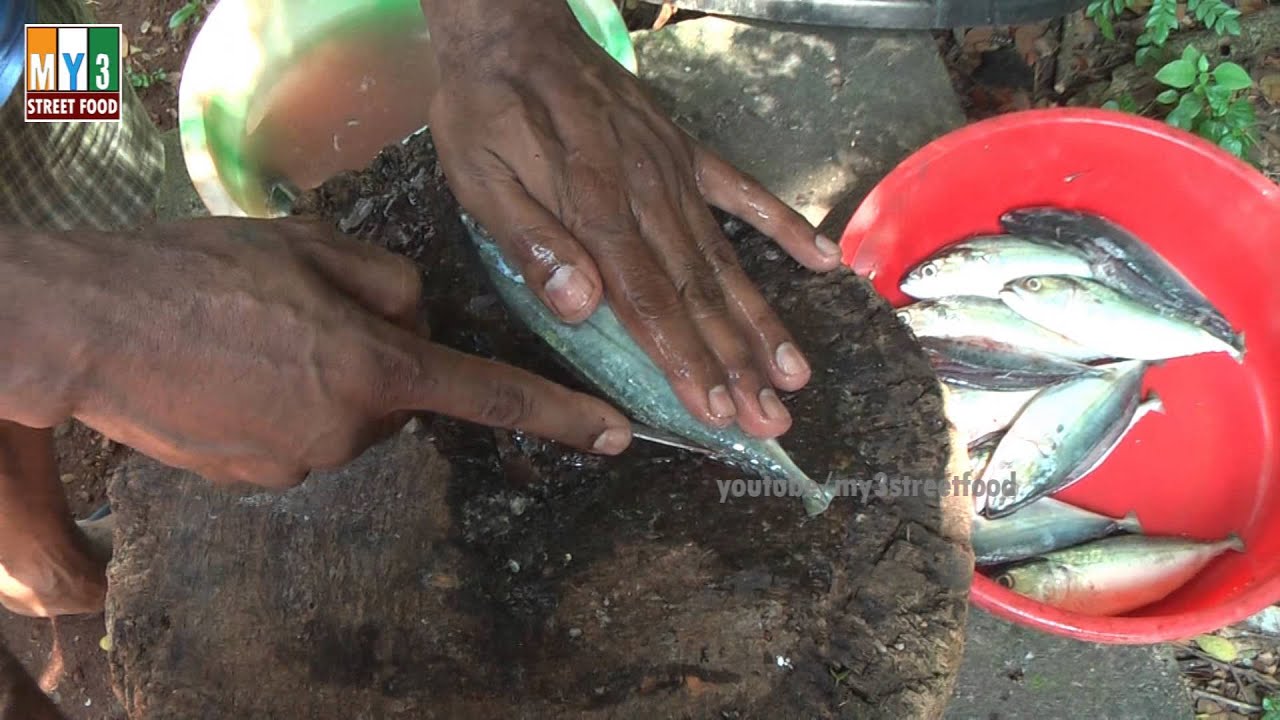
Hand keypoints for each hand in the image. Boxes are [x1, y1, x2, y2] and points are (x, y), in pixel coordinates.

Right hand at [0, 218, 631, 488]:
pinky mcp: (263, 482)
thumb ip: (386, 282)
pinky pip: (301, 438)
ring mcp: (305, 463)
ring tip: (251, 341)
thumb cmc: (201, 275)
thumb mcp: (309, 247)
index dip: (561, 416)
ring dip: (321, 383)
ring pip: (347, 416)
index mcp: (375, 368)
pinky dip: (282, 409)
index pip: (491, 395)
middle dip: (375, 361)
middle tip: (302, 318)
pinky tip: (232, 375)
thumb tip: (416, 315)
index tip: (615, 436)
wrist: (92, 331)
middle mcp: (351, 430)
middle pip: (398, 394)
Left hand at [421, 0, 842, 439]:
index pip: (647, 299)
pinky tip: (823, 261)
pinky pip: (743, 193)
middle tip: (771, 420)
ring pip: (724, 259)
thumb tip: (580, 305)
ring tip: (796, 374)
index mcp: (594, 208)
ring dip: (761, 320)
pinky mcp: (686, 151)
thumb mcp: (479, 177)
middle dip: (736, 362)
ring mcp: (674, 172)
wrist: (514, 32)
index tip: (715, 410)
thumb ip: (531, 241)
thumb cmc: (487, 111)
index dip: (684, 359)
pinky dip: (783, 227)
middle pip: (698, 293)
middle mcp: (648, 195)